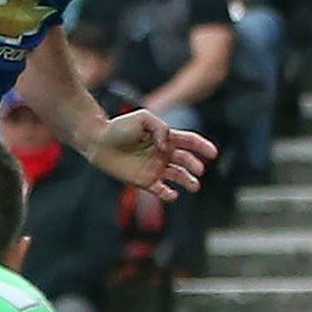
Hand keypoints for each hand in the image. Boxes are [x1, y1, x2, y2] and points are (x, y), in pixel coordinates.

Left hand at [85, 110, 215, 200]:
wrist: (98, 141)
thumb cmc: (119, 127)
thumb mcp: (143, 118)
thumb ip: (160, 127)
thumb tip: (167, 146)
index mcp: (165, 138)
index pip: (189, 142)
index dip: (202, 147)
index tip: (213, 153)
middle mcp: (163, 154)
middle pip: (186, 161)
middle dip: (194, 166)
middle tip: (198, 170)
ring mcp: (155, 168)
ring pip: (178, 177)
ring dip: (188, 181)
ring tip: (194, 186)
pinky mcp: (144, 181)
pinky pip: (161, 190)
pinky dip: (168, 194)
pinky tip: (172, 194)